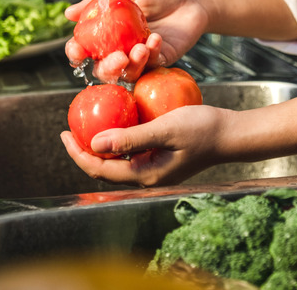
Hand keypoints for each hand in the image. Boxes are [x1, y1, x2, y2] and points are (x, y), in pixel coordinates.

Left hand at [60, 104, 229, 186]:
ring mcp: (155, 169)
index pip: (100, 169)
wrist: (233, 134)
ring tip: (88, 124)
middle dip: (84, 150)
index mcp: (145, 175)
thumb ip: (130, 138)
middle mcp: (147, 177)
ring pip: (118, 160)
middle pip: (105, 168)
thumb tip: (94, 144)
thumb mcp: (165, 129)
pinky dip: (119, 138)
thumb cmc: (203, 129)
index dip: (77, 153)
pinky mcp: (162, 159)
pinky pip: (132, 151)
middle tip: (70, 128)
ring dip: (101, 144)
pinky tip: (118, 120)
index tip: (64, 133)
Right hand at [65, 0, 207, 82]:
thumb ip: (97, 1)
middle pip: (102, 69)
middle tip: (117, 57)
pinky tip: (156, 38)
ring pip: (126, 74)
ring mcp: (139, 57)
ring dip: (131, 65)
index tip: (77, 50)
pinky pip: (150, 67)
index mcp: (106, 31)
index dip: (76, 52)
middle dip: (106, 68)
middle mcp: (119, 48)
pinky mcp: (159, 61)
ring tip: (140, 48)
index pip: (84, 48)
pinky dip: (151, 55)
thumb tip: (69, 13)